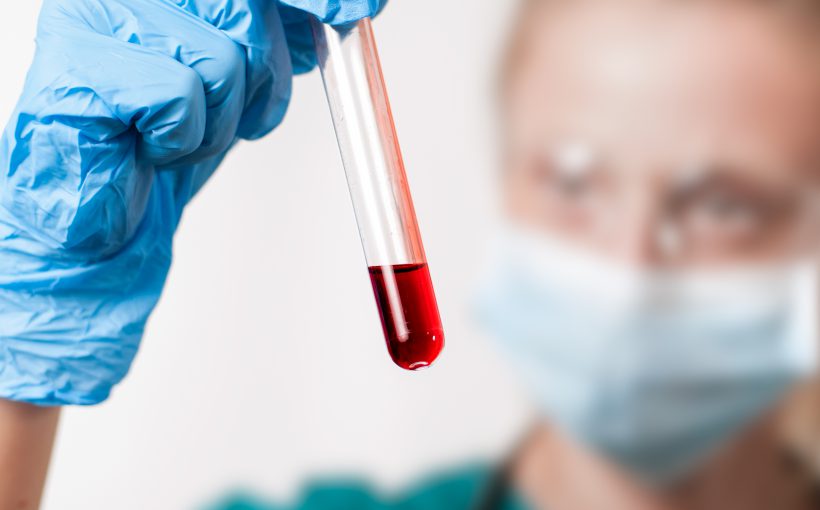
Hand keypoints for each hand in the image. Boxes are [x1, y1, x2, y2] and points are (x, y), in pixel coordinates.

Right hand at [0, 0, 381, 405]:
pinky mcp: (77, 67)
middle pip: (246, 6)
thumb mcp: (237, 85)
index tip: (360, 9)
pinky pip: (180, 97)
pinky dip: (182, 139)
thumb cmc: (162, 142)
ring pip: (223, 58)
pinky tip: (150, 146)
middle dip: (267, 74)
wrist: (102, 206)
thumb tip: (336, 16)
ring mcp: (97, 18)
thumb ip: (275, 41)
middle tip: (249, 114)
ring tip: (180, 135)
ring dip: (218, 119)